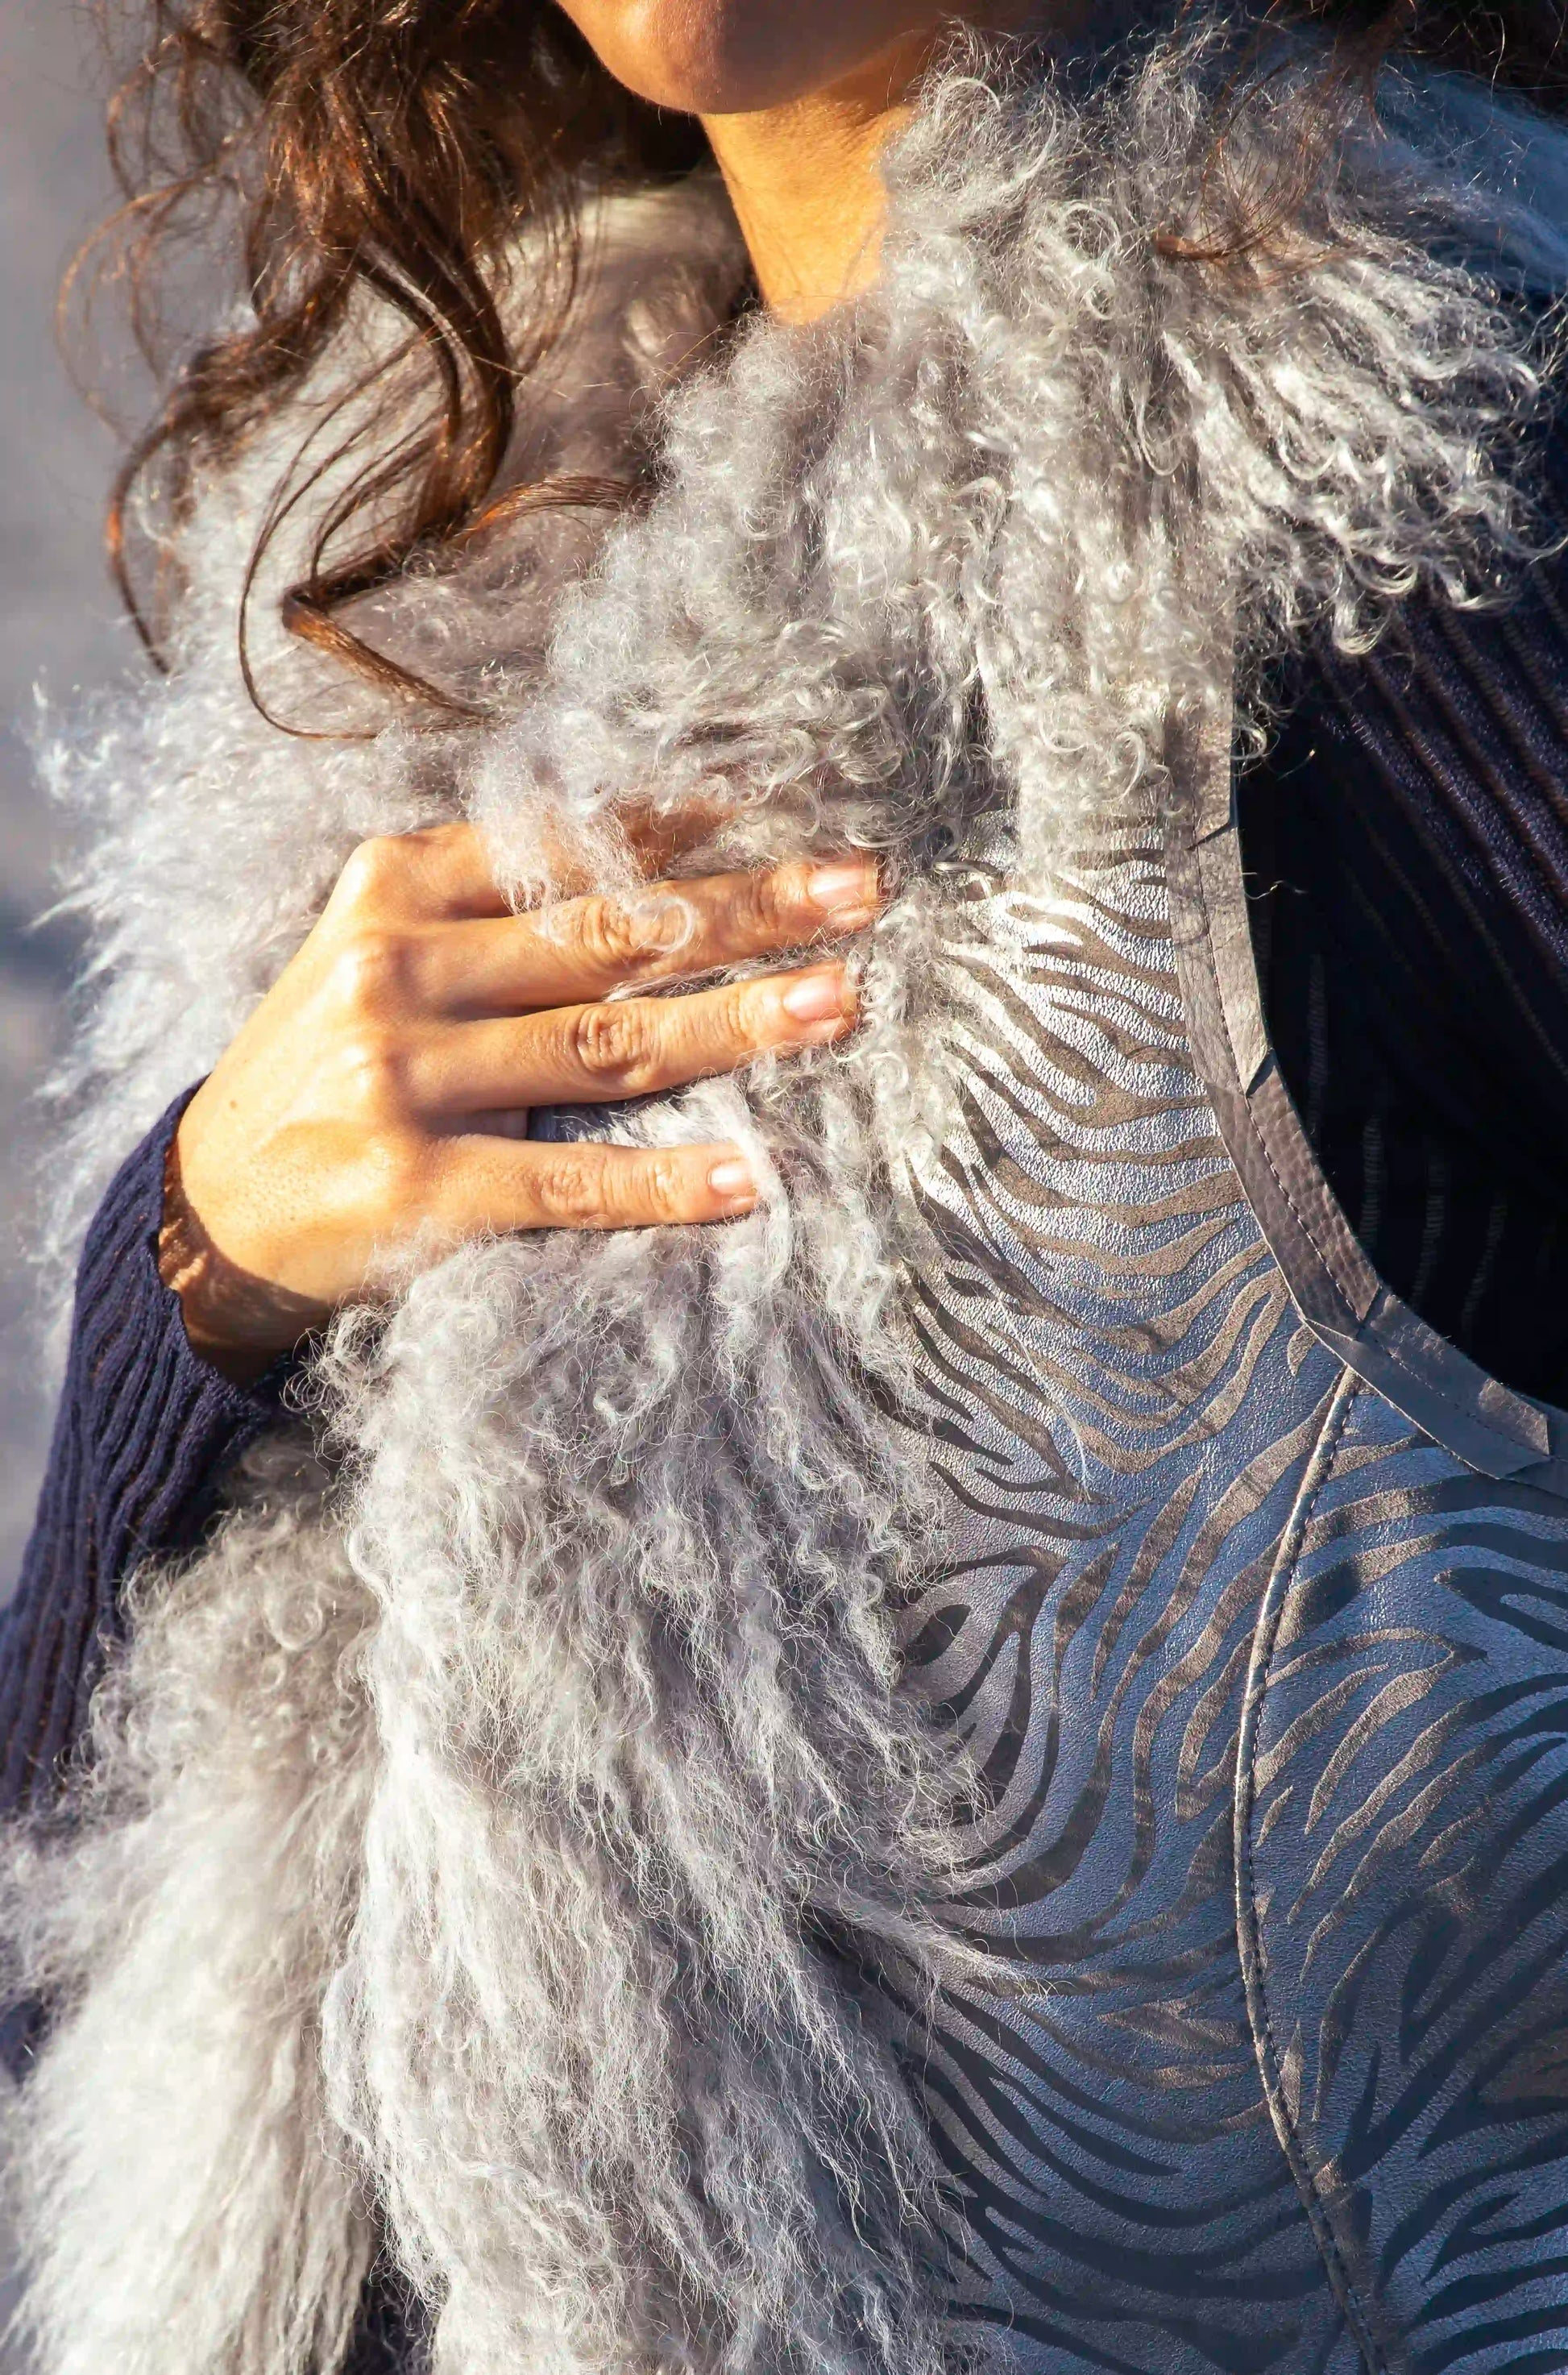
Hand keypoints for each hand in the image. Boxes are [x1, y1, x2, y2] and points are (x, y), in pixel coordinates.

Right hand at [159, 821, 880, 1379]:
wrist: (209, 1204)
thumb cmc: (329, 1063)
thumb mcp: (384, 949)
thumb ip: (494, 904)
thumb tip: (666, 856)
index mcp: (396, 888)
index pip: (566, 847)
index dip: (689, 826)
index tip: (794, 806)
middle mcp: (397, 968)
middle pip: (609, 934)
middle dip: (748, 908)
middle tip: (862, 888)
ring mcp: (406, 1080)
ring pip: (608, 1046)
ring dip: (739, 1023)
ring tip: (842, 1000)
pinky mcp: (420, 1189)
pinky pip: (570, 1183)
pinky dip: (667, 1182)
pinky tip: (754, 1176)